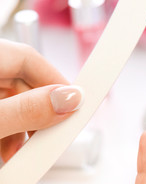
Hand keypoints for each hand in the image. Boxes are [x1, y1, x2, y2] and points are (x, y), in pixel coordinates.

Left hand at [0, 40, 82, 161]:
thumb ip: (26, 110)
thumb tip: (69, 100)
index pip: (29, 57)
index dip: (56, 80)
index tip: (74, 104)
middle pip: (22, 81)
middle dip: (39, 112)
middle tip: (49, 136)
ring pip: (10, 97)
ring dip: (23, 124)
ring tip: (22, 151)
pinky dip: (7, 126)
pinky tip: (8, 147)